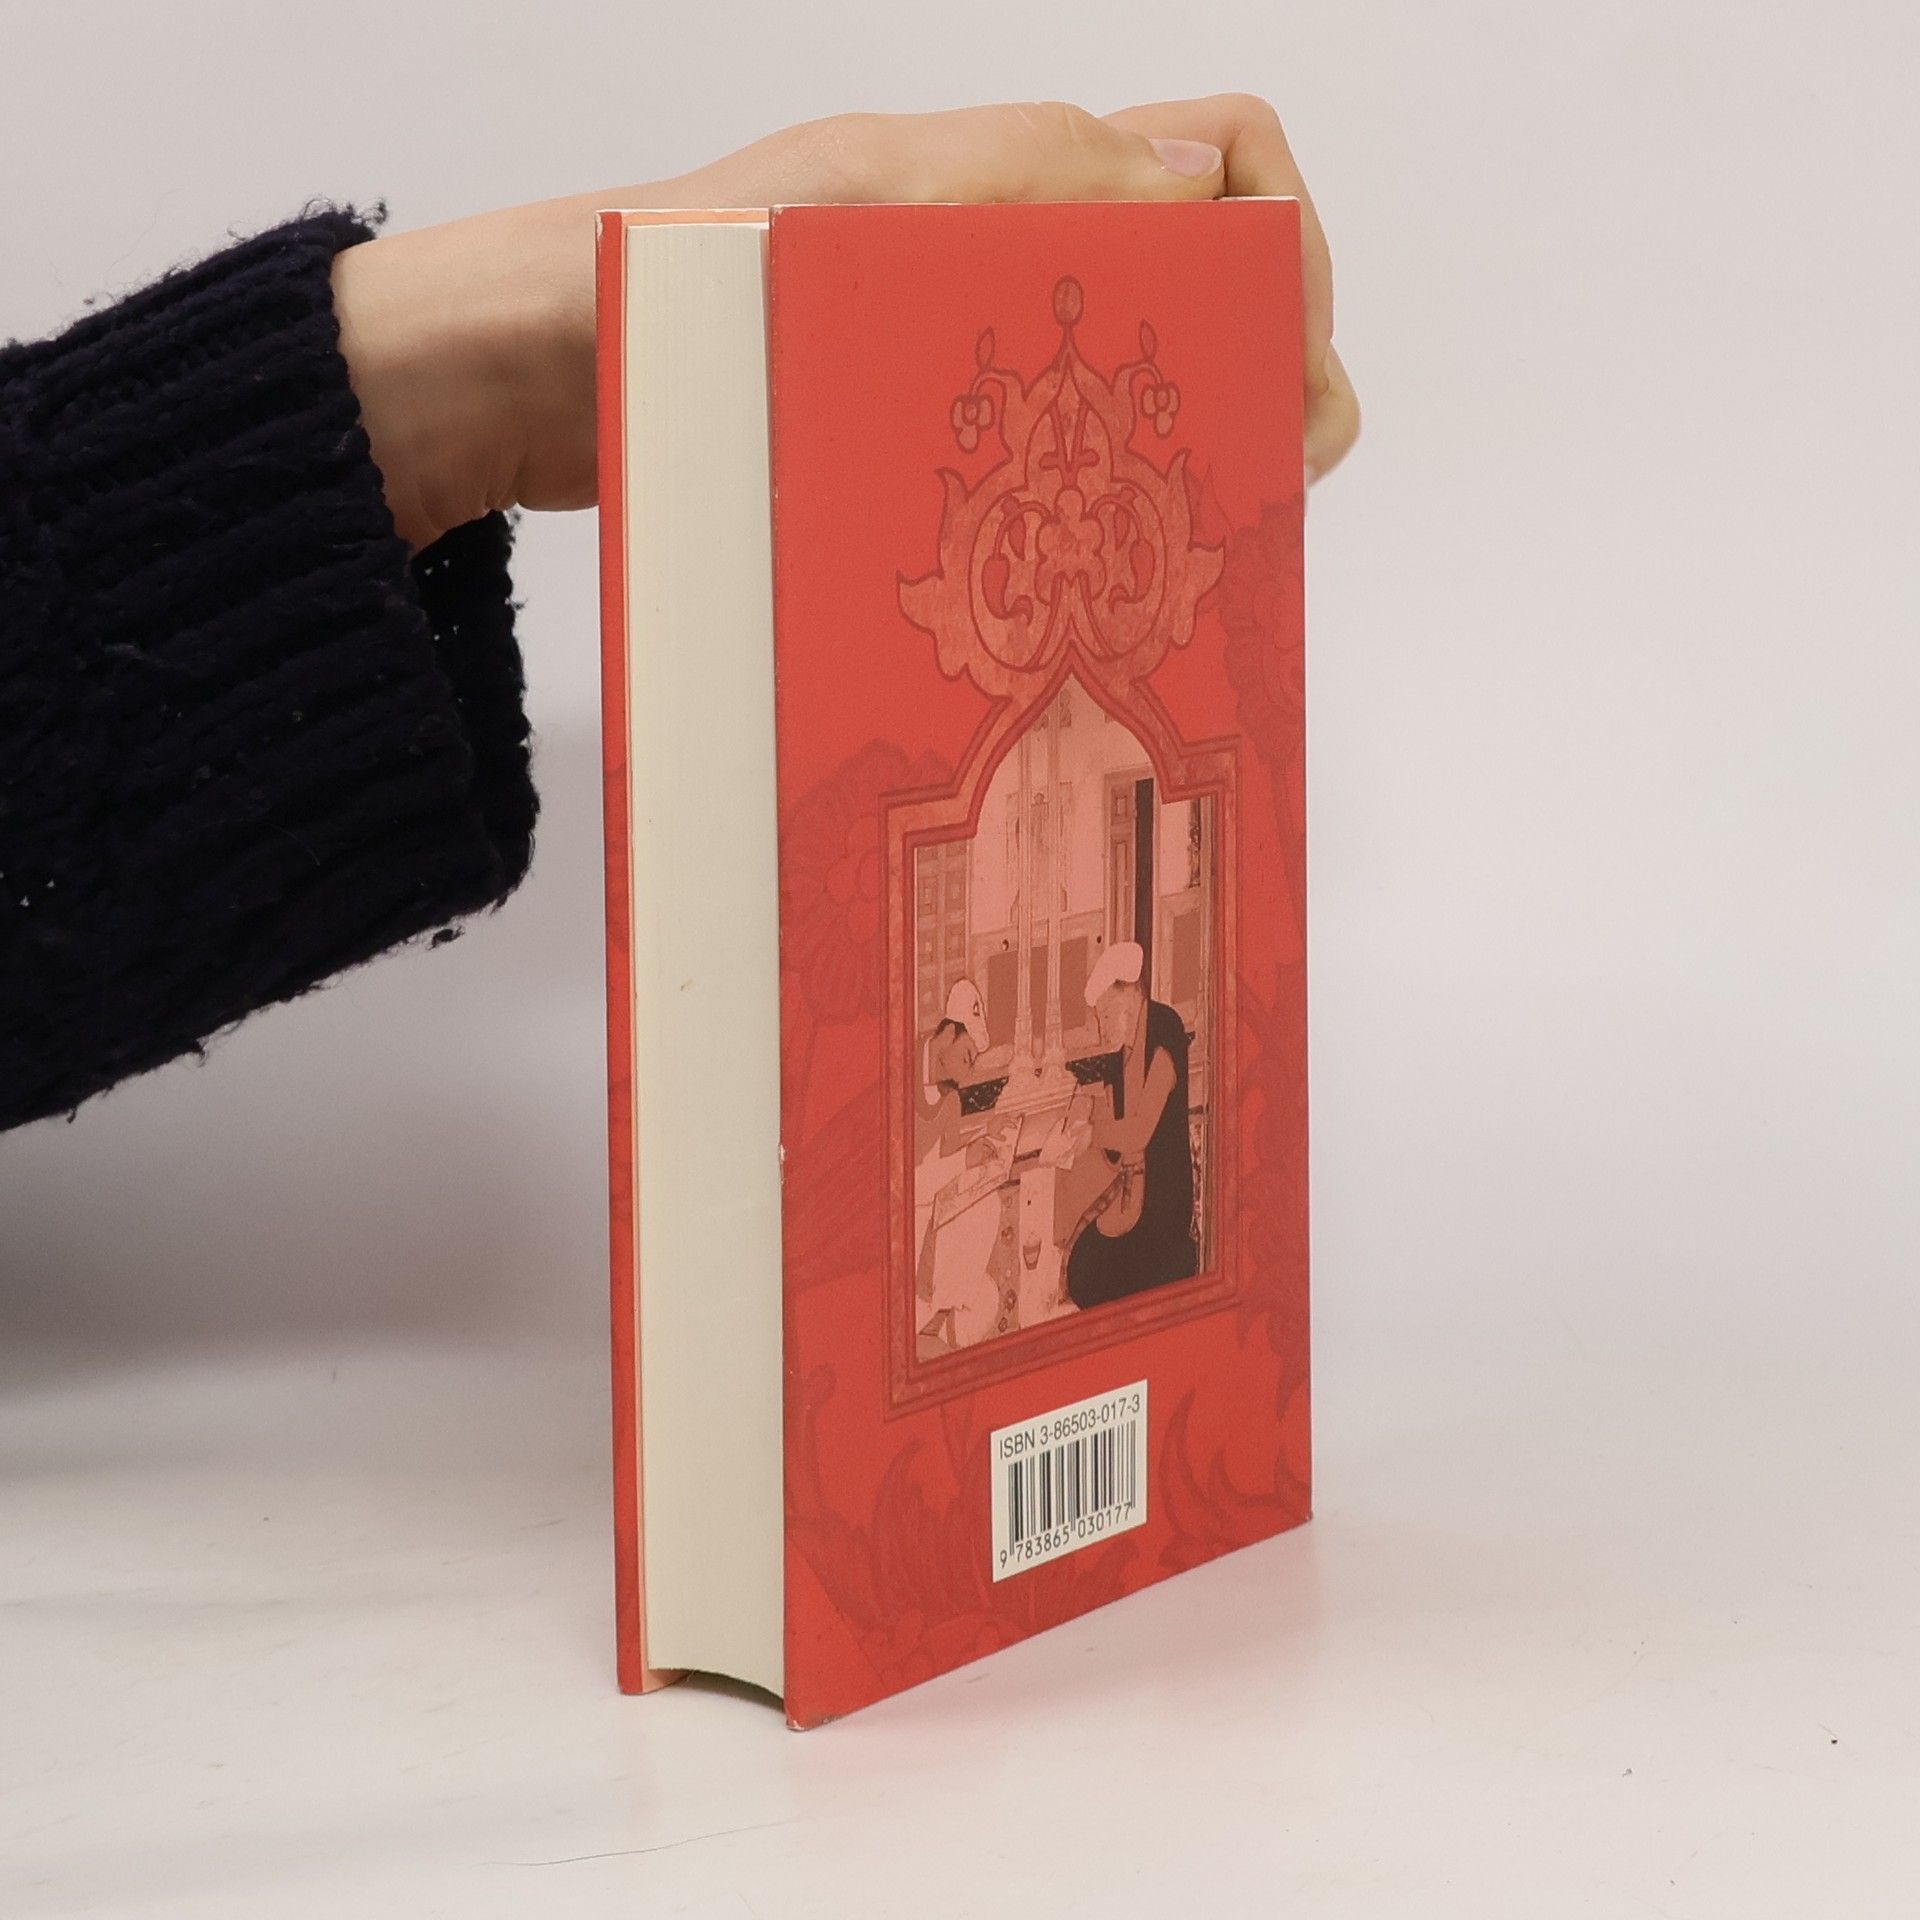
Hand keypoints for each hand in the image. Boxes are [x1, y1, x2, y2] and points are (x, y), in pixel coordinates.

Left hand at [330, 97, 1356, 551]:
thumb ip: (1021, 183)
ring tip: (1189, 539)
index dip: (1286, 245)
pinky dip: (1096, 497)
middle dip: (1259, 366)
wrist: (515, 389)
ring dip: (1182, 445)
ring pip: (1129, 378)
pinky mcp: (910, 433)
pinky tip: (1093, 568)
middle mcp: (997, 249)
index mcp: (1004, 174)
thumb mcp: (845, 211)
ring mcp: (954, 346)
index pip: (1222, 160)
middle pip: (1197, 284)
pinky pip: (1043, 450)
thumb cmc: (651, 290)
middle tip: (1260, 486)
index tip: (1287, 367)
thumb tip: (1200, 179)